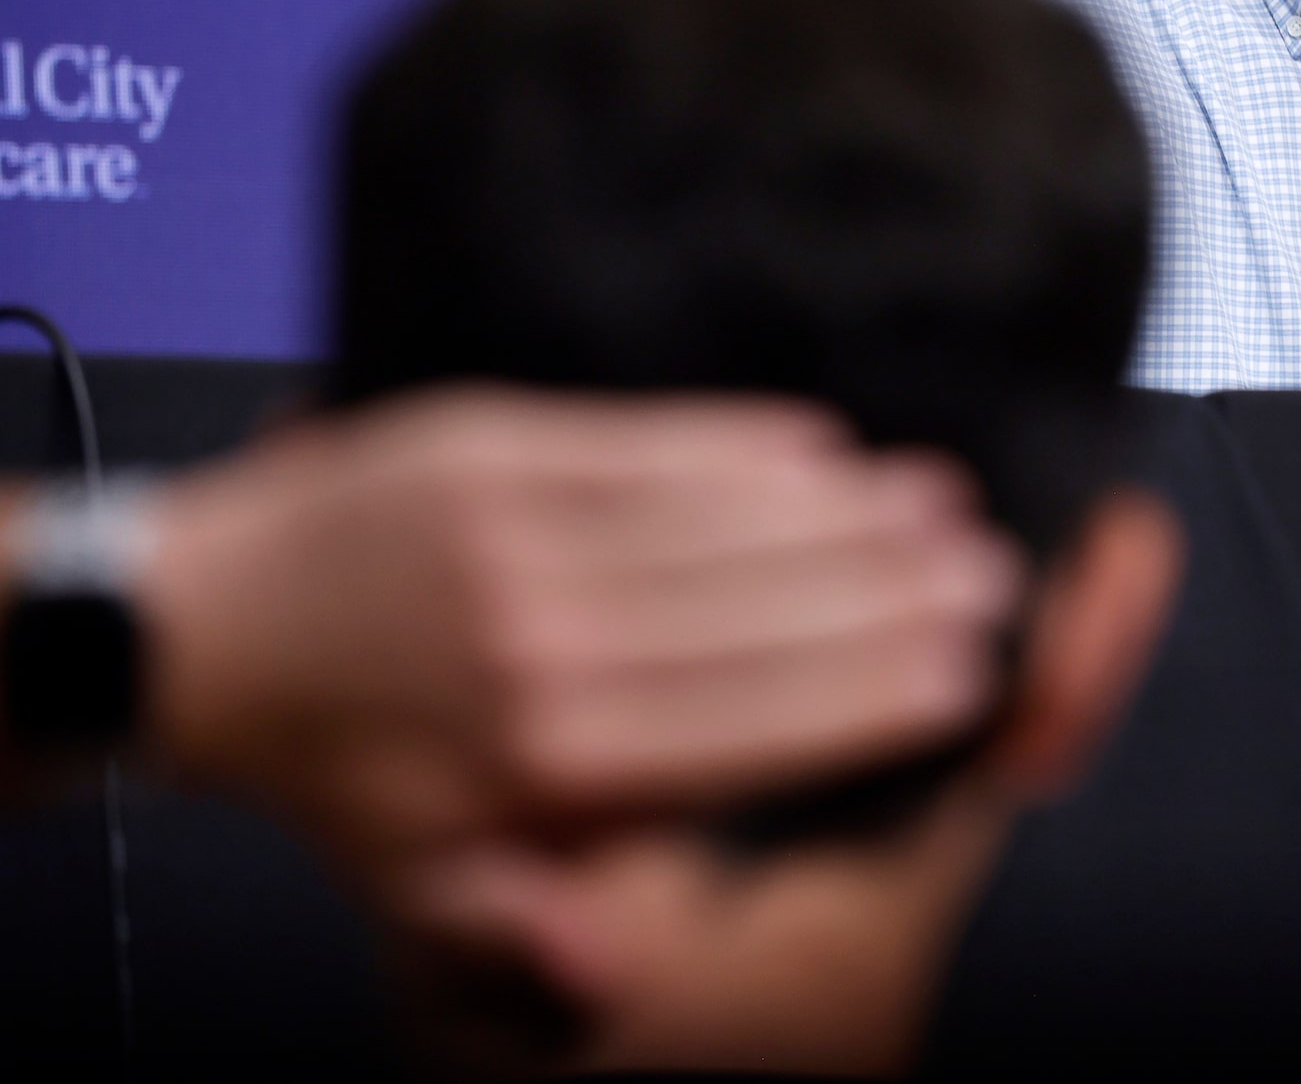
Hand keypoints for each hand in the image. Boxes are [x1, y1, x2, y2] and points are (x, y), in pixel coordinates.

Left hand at [136, 386, 1023, 894]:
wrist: (206, 624)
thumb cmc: (337, 763)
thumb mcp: (422, 891)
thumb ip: (533, 926)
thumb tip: (621, 963)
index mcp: (548, 763)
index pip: (758, 726)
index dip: (877, 695)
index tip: (968, 672)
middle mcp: (549, 645)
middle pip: (767, 616)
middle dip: (898, 594)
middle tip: (991, 571)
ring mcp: (522, 534)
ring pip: (727, 521)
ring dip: (850, 511)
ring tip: (941, 501)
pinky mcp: (496, 445)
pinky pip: (653, 441)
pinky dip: (748, 443)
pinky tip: (825, 443)